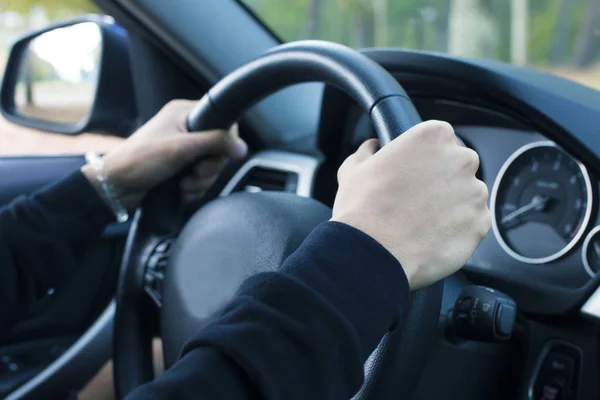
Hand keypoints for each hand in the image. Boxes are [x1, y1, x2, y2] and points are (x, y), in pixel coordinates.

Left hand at [82, 100, 247, 208]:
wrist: (116, 186)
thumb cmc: (140, 161)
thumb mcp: (182, 148)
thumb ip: (215, 143)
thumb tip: (242, 147)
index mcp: (184, 112)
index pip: (223, 121)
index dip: (226, 141)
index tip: (217, 154)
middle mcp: (186, 128)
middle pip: (220, 148)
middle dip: (210, 167)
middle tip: (194, 172)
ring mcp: (183, 149)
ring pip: (211, 167)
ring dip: (201, 181)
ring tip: (183, 185)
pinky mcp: (180, 167)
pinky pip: (201, 178)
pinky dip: (194, 188)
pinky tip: (181, 191)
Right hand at [331, 121, 490, 289]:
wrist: (372, 254)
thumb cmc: (361, 208)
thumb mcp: (354, 170)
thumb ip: (368, 152)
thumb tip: (373, 147)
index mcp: (433, 137)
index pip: (441, 139)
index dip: (426, 158)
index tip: (415, 173)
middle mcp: (461, 160)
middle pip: (459, 165)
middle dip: (443, 179)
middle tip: (417, 200)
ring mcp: (475, 193)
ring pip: (468, 195)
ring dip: (452, 205)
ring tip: (423, 223)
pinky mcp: (481, 223)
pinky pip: (474, 222)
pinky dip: (458, 229)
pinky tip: (432, 237)